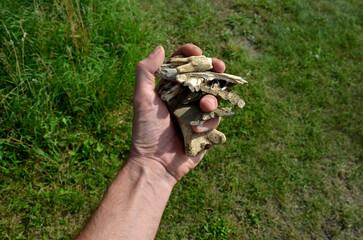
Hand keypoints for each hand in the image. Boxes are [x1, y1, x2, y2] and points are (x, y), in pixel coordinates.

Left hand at [129, 44, 225, 182]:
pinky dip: (209, 122)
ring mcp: (196, 114)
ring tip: (205, 106)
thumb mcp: (142, 99)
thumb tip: (159, 47)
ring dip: (212, 99)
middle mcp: (184, 99)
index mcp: (169, 90)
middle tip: (219, 67)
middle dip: (213, 71)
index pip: (182, 66)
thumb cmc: (146, 131)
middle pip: (203, 78)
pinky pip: (216, 119)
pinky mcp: (205, 130)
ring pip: (214, 98)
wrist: (155, 163)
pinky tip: (198, 130)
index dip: (190, 55)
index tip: (197, 52)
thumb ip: (146, 72)